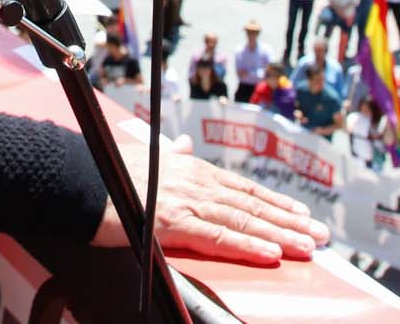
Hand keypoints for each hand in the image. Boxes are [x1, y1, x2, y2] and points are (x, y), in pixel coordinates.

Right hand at [93, 139, 329, 264]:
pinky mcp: (176, 221)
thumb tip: (186, 145)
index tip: (300, 212)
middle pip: (252, 203)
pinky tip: (272, 254)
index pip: (243, 187)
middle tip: (320, 235)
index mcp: (191, 168)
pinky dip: (249, 245)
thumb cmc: (108, 171)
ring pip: (245, 219)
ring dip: (281, 234)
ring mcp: (188, 200)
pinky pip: (220, 237)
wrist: (79, 177)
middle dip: (289, 221)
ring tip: (309, 246)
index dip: (274, 201)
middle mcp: (196, 180)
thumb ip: (173, 154)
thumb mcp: (147, 156)